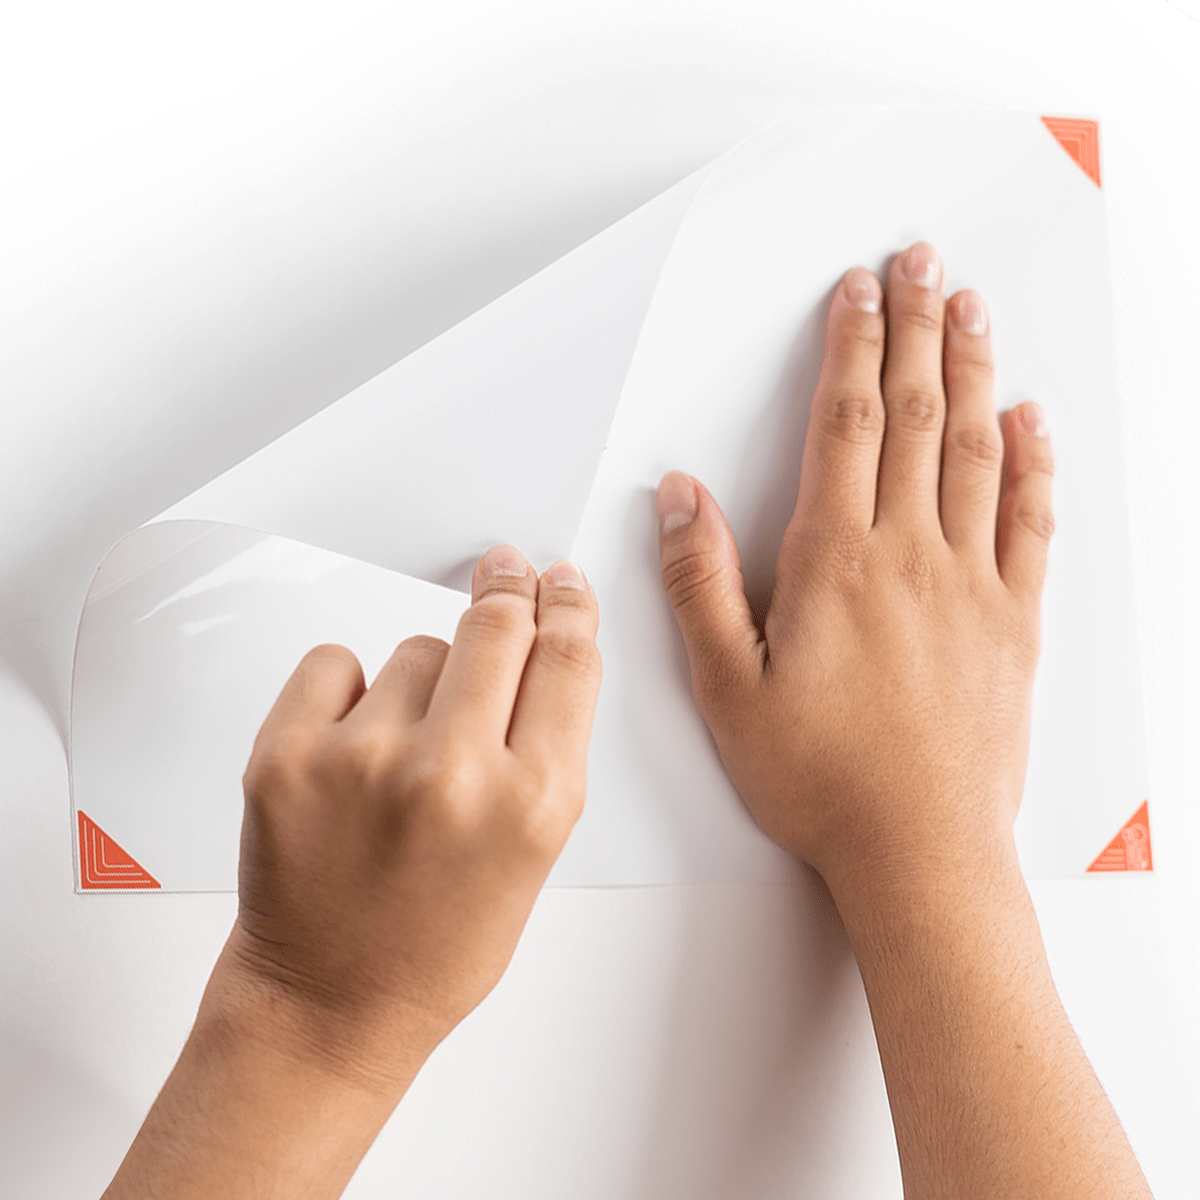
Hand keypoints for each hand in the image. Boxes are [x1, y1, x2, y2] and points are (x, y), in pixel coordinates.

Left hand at [103, 546, 600, 1199]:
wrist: (330, 1003)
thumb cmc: (438, 943)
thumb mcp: (535, 852)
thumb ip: (549, 745)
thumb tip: (547, 637)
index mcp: (531, 803)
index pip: (567, 657)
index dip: (567, 605)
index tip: (558, 581)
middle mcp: (450, 774)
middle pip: (497, 623)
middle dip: (505, 596)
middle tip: (501, 576)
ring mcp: (362, 760)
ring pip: (417, 648)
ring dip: (423, 680)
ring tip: (407, 752)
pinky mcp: (286, 755)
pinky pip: (337, 661)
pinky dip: (349, 691)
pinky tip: (355, 746)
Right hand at [656, 242, 1052, 898]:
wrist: (920, 850)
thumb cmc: (820, 776)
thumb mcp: (728, 690)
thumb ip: (700, 585)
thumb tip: (680, 499)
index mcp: (837, 562)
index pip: (846, 425)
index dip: (851, 347)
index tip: (859, 290)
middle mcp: (912, 555)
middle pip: (915, 414)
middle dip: (917, 327)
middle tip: (924, 260)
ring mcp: (973, 583)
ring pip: (976, 449)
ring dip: (974, 369)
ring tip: (973, 307)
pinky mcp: (1014, 620)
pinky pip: (1031, 520)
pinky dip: (1034, 462)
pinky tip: (1031, 420)